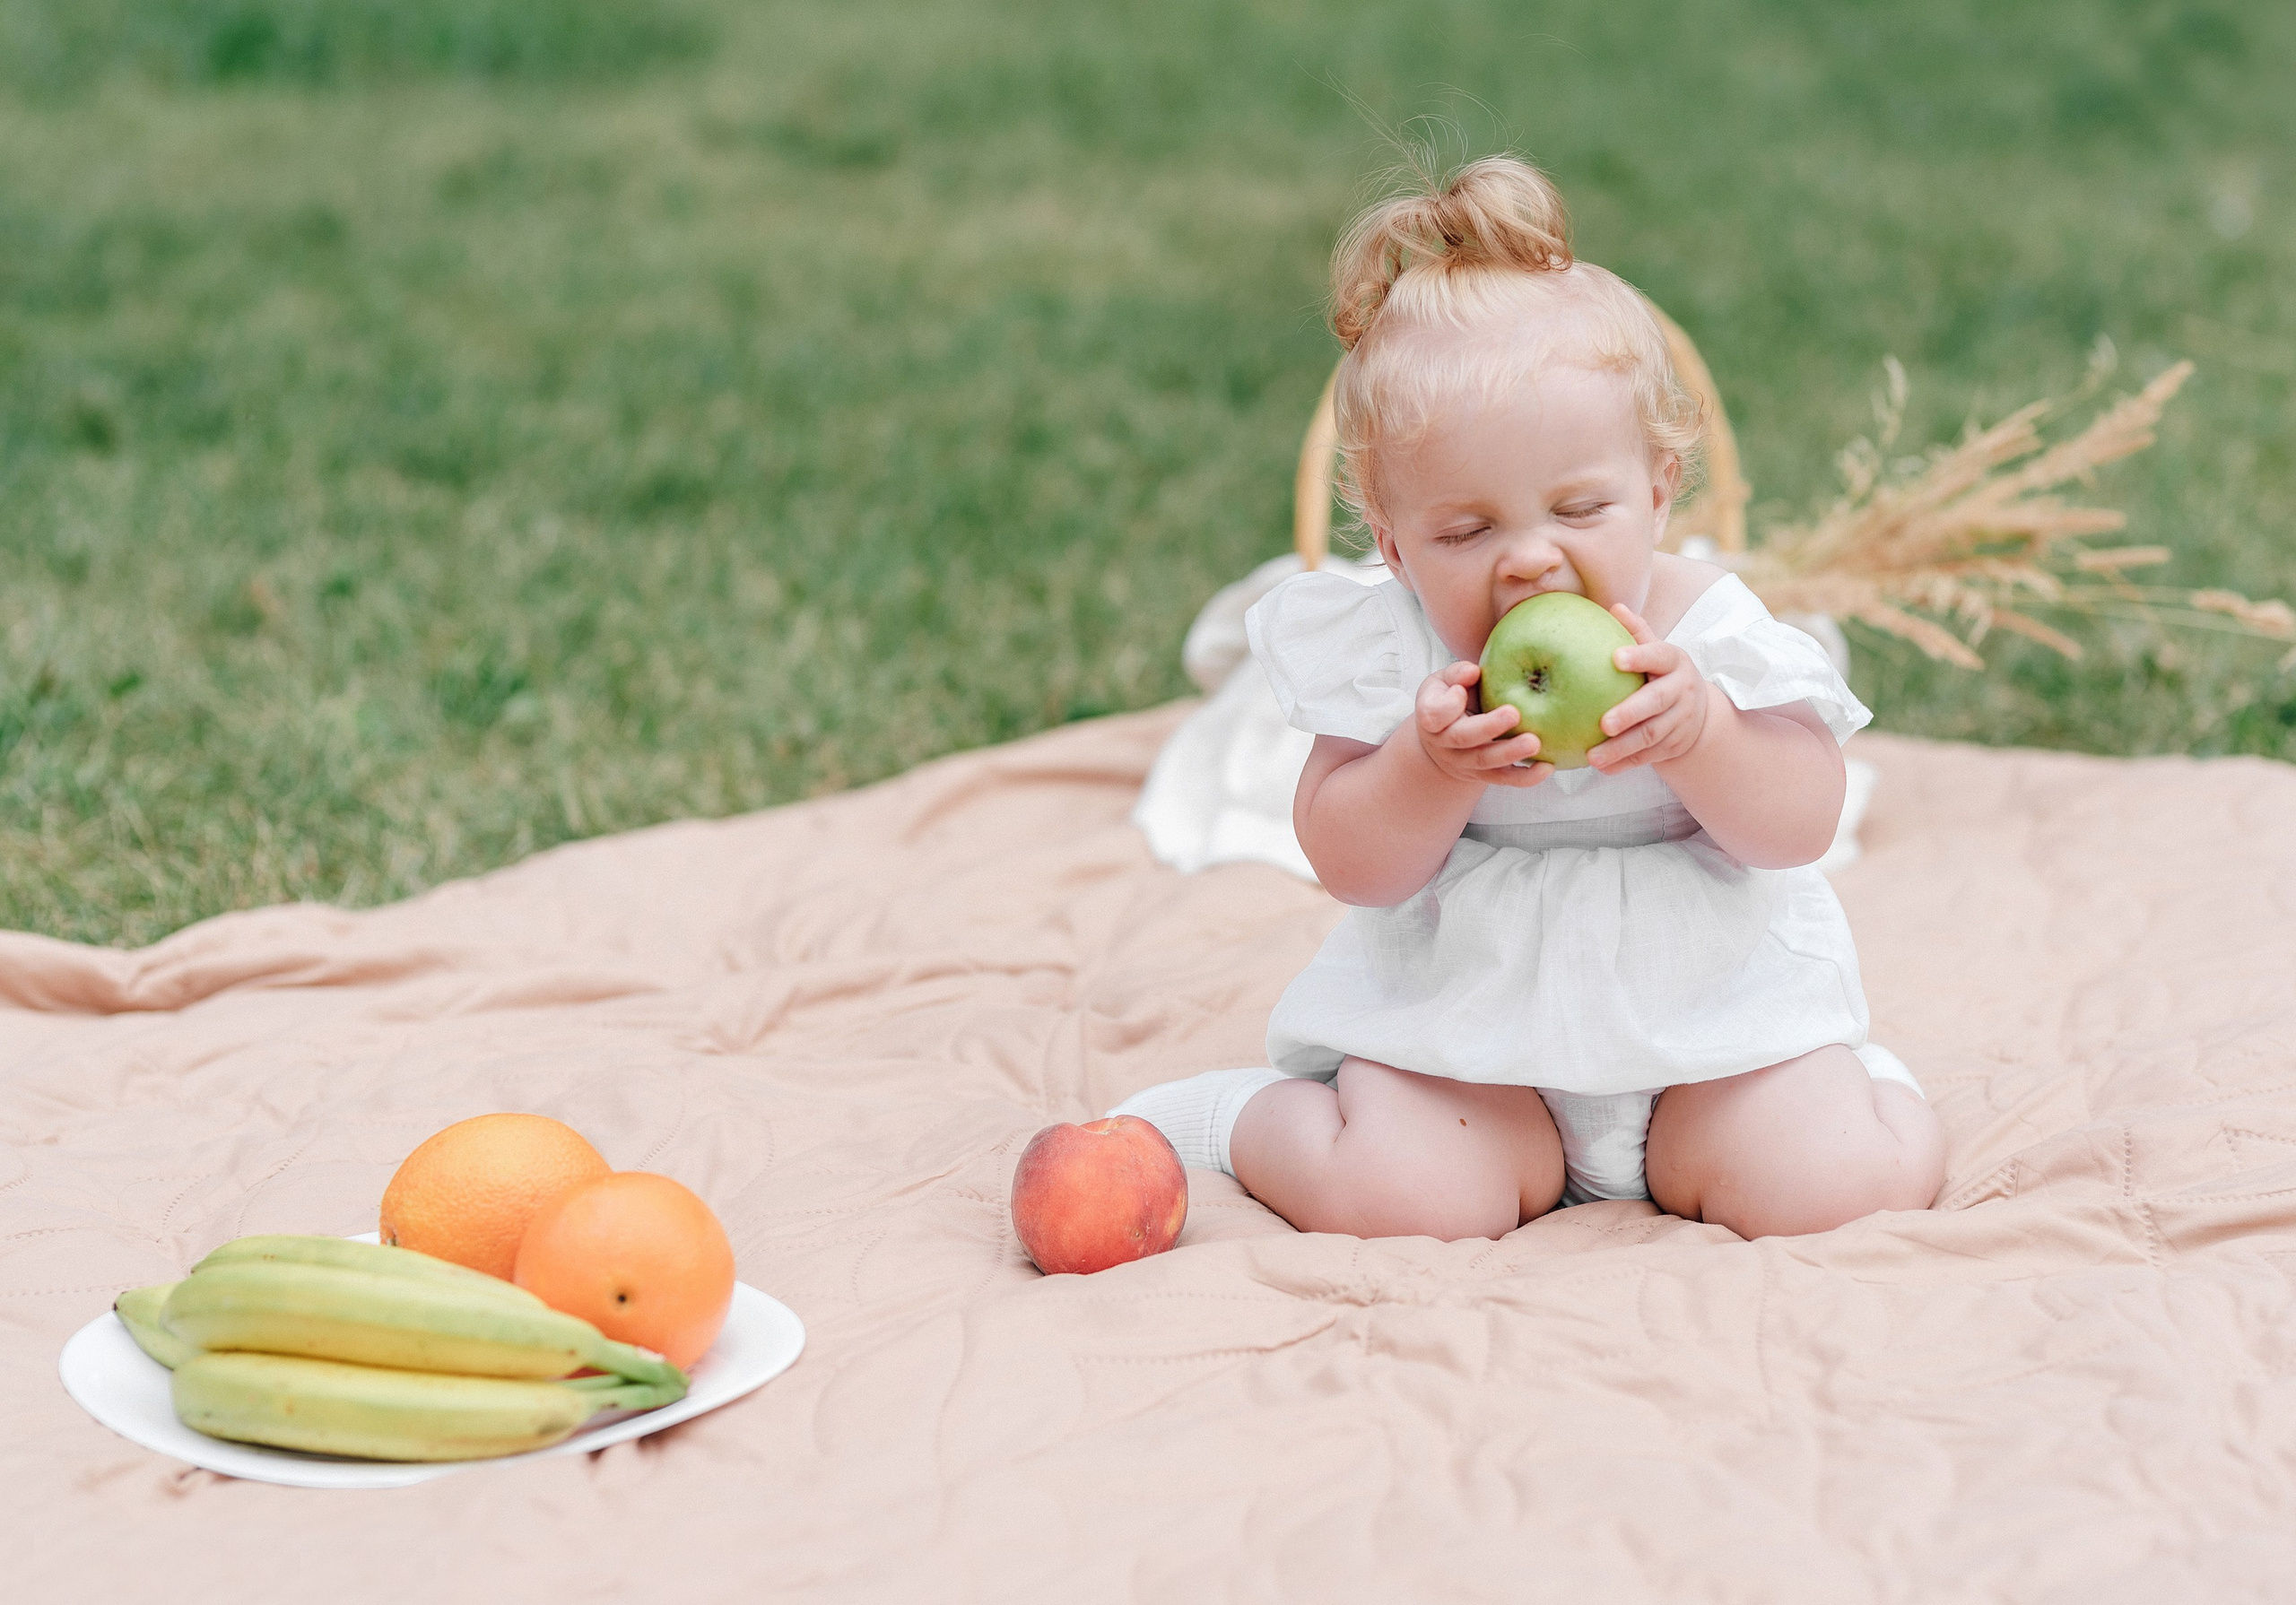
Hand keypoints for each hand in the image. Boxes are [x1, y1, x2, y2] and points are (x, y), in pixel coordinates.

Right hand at [1414, 662, 1552, 788]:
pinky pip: (1504, 779)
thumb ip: (1457, 674)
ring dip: (1510, 753)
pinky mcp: (1483, 775)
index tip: (1472, 678)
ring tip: (1534, 743)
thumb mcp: (1444, 682)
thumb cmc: (1449, 698)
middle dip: (1489, 727)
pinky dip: (1526, 776)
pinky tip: (1546, 767)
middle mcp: (1444, 744)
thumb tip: (1472, 671)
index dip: (1450, 702)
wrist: (1445, 738)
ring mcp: (1463, 763)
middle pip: (1463, 738)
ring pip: (1485, 762)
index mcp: (1431, 718)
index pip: (1434, 714)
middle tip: (1514, 713)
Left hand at [1586, 605, 1713, 772]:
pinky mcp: (1674, 745)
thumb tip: (1614, 607)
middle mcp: (1682, 690)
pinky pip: (1648, 756)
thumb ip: (1636, 633)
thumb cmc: (1661, 674)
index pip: (1660, 655)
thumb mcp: (1656, 652)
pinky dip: (1625, 763)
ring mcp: (1680, 720)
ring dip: (1621, 748)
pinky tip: (1602, 767)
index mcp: (1674, 662)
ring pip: (1651, 735)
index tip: (1615, 658)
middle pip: (1657, 702)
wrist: (1697, 713)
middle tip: (1604, 723)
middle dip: (1631, 713)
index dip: (1640, 655)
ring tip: (1593, 757)